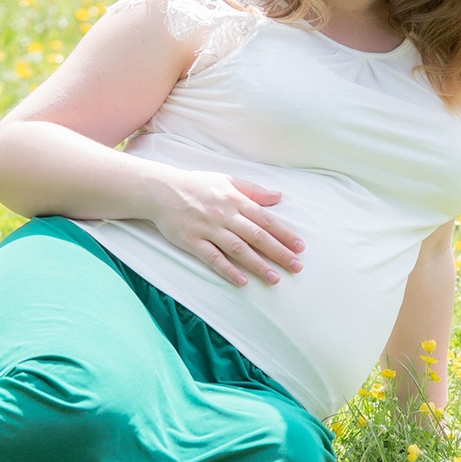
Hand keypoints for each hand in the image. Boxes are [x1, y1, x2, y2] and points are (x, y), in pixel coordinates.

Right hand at [149, 170, 304, 286]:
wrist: (160, 190)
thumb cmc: (195, 185)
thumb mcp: (226, 180)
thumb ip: (252, 191)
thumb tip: (278, 197)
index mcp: (235, 200)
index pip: (265, 220)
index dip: (284, 234)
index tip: (300, 247)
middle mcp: (224, 215)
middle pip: (257, 237)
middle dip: (279, 253)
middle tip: (296, 267)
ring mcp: (208, 229)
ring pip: (238, 250)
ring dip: (258, 265)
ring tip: (275, 278)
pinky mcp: (192, 241)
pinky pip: (213, 258)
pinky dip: (228, 270)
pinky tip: (242, 281)